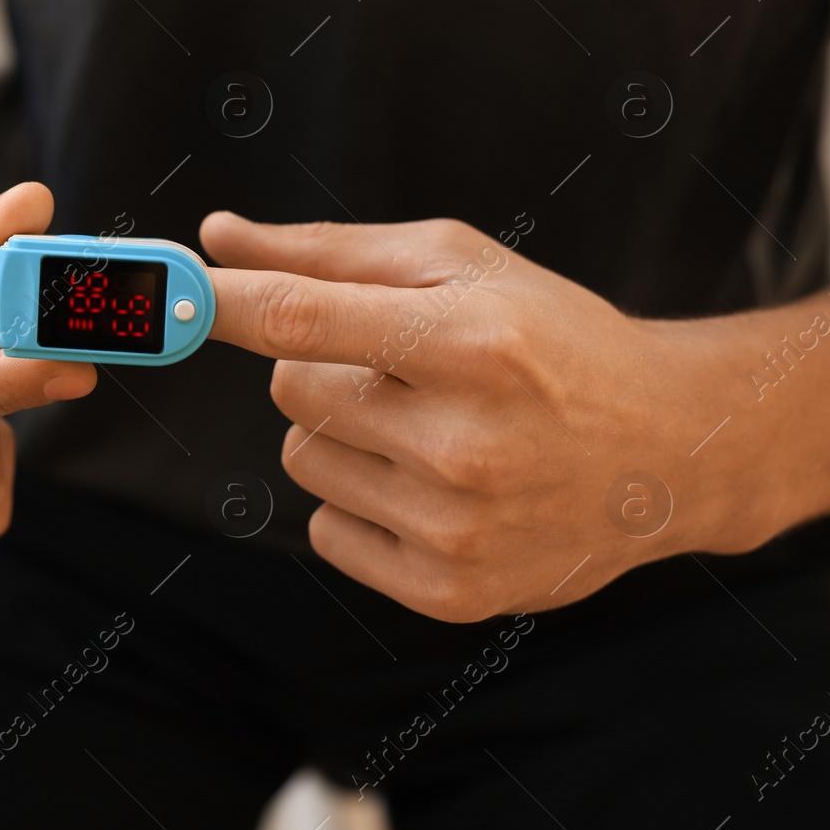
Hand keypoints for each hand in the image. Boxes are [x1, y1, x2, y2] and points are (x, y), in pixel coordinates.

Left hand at [200, 212, 806, 621]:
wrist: (666, 450)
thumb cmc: (550, 338)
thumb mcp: (459, 267)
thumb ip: (326, 252)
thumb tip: (214, 239)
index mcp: (470, 343)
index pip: (300, 320)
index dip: (218, 304)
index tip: (163, 294)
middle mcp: (463, 442)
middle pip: (289, 390)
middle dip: (323, 368)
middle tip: (405, 369)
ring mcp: (455, 527)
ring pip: (302, 458)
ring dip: (342, 436)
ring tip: (429, 428)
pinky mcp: (449, 590)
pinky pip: (326, 531)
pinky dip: (359, 504)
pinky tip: (433, 487)